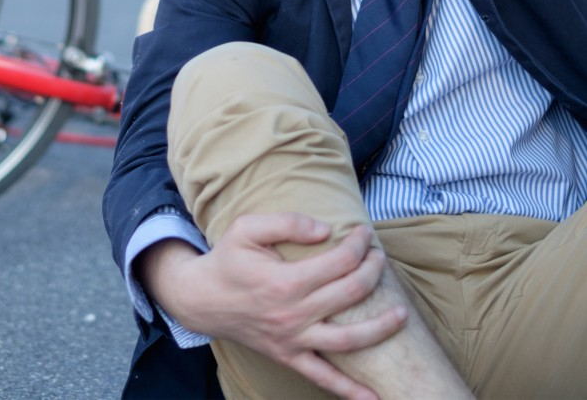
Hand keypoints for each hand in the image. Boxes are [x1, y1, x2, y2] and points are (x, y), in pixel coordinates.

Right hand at [140, 213, 407, 399]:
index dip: (358, 245)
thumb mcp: (247, 228)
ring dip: (380, 328)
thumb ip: (286, 222)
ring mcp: (294, 340)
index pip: (339, 261)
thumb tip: (325, 230)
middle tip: (380, 258)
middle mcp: (294, 314)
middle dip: (373, 272)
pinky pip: (324, 379)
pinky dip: (350, 391)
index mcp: (286, 281)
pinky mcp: (290, 357)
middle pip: (350, 294)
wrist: (202, 299)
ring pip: (349, 341)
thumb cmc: (228, 259)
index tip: (364, 233)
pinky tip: (376, 398)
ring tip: (402, 314)